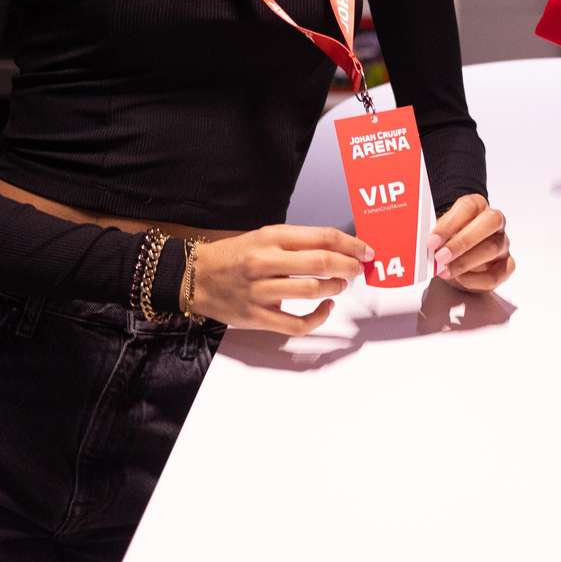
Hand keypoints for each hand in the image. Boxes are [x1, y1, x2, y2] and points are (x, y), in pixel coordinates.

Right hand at [189, 225, 371, 334]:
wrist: (194, 277)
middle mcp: (265, 262)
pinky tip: (325, 307)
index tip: (366, 251)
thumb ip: (297, 243)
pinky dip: (318, 317)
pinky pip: (296, 323)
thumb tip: (339, 249)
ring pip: (311, 291)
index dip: (351, 245)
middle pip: (321, 262)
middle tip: (359, 269)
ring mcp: (260, 291)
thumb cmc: (234, 256)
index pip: (322, 237)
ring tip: (339, 285)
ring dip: (334, 288)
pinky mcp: (256, 317)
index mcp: (271, 237)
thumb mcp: (263, 238)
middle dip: (349, 266)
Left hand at [427, 194, 514, 292]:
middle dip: (463, 241)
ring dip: (465, 262)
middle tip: (440, 257)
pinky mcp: (506, 266)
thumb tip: (422, 244)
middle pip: (489, 222)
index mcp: (478, 206)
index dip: (449, 224)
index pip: (469, 206)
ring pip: (493, 248)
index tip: (432, 241)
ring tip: (445, 271)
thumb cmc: (448, 240)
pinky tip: (460, 279)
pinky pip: (497, 274)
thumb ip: (434, 235)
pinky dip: (476, 280)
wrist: (456, 256)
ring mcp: (503, 243)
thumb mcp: (439, 233)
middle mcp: (494, 222)